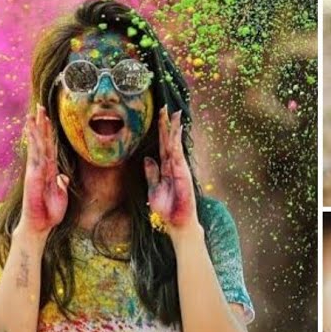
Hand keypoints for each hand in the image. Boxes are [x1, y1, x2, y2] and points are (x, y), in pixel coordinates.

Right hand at [20, 104, 68, 237]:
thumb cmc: (49, 212)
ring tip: (33, 113)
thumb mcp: (60, 195)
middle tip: (40, 106)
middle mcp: (40, 167)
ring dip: (35, 128)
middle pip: (42, 141)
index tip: (48, 118)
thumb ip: (61, 184)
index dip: (48, 132)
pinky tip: (32, 131)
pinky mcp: (33, 174)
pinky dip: (34, 142)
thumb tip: (63, 177)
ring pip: (37, 145)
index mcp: (48, 170)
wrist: (40, 224)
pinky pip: (35, 155)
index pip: (49, 147)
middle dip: (41, 124)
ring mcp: (35, 170)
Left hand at [144, 107, 198, 237]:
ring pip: (175, 145)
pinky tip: (175, 132)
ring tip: (174, 114)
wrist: (177, 224)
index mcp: (166, 168)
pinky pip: (178, 156)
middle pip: (169, 141)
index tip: (160, 115)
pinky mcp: (183, 174)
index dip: (161, 130)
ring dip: (174, 129)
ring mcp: (180, 169)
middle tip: (166, 107)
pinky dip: (176, 143)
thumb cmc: (166, 209)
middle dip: (167, 124)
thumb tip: (147, 158)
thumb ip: (151, 173)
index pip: (162, 145)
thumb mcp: (153, 189)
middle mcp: (174, 165)